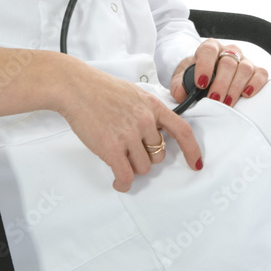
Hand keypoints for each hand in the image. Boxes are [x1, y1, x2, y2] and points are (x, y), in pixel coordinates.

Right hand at [56, 66, 203, 192]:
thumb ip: (147, 111)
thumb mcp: (133, 93)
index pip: (182, 131)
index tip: (195, 163)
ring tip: (118, 156)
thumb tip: (156, 130)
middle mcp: (145, 120)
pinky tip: (118, 181)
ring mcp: (129, 134)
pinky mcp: (112, 148)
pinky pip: (125, 176)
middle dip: (146, 156)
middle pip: (158, 155)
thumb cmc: (99, 89)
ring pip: (142, 167)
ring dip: (131, 167)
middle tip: (129, 149)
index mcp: (152, 105)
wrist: (75, 87)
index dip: (192, 150)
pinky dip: (123, 183)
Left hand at [170, 38, 269, 107]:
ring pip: (244, 69)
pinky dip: (256, 84)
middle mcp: (228, 51)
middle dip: (221, 84)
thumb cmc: (195, 76)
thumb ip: (178, 86)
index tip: (200, 84)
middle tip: (214, 100)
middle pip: (228, 63)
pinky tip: (247, 94)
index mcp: (209, 48)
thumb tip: (181, 95)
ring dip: (235, 88)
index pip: (209, 50)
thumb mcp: (182, 80)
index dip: (205, 66)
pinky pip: (261, 73)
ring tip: (227, 103)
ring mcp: (243, 60)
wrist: (206, 75)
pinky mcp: (256, 70)